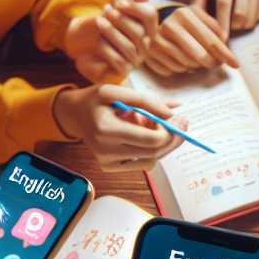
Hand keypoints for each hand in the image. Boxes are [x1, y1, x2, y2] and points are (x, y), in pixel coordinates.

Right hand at [52, 85, 183, 170]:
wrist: (75, 114)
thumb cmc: (96, 100)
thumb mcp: (116, 91)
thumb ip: (146, 100)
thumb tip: (173, 112)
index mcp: (106, 130)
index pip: (151, 140)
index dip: (170, 131)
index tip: (177, 118)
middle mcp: (105, 151)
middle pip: (155, 152)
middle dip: (173, 137)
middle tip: (183, 122)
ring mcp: (107, 162)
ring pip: (152, 159)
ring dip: (161, 143)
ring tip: (153, 124)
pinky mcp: (110, 167)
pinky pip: (143, 163)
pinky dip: (151, 150)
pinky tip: (145, 135)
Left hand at [64, 0, 158, 82]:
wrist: (82, 43)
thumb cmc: (98, 23)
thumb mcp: (110, 7)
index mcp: (146, 27)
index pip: (150, 15)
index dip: (135, 8)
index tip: (118, 2)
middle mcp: (145, 44)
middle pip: (140, 32)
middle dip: (121, 19)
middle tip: (105, 10)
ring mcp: (136, 58)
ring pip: (129, 47)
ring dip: (112, 32)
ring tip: (98, 21)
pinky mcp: (124, 70)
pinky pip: (120, 62)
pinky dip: (107, 50)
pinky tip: (97, 41)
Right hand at [146, 4, 238, 75]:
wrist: (155, 22)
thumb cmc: (184, 24)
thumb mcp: (199, 19)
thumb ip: (214, 29)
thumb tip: (225, 44)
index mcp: (185, 14)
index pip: (212, 39)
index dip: (225, 54)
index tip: (236, 64)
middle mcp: (169, 25)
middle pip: (200, 55)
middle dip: (212, 63)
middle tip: (216, 65)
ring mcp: (157, 39)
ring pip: (187, 64)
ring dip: (196, 66)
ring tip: (198, 61)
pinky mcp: (150, 53)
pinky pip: (173, 70)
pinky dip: (181, 69)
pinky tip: (183, 62)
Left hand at [192, 0, 258, 35]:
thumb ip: (198, 6)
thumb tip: (201, 27)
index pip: (224, 2)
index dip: (222, 22)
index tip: (220, 39)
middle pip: (241, 12)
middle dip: (233, 27)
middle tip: (227, 31)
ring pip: (252, 16)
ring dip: (242, 27)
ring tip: (234, 25)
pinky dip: (251, 21)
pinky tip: (243, 19)